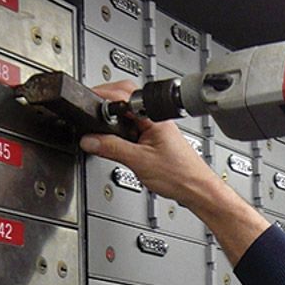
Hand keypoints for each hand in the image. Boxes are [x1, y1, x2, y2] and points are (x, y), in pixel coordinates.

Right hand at [78, 81, 267, 263]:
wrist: (197, 191)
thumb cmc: (181, 175)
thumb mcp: (139, 161)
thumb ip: (111, 148)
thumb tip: (89, 139)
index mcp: (153, 115)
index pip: (123, 93)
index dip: (102, 95)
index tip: (87, 103)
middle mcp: (155, 118)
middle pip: (124, 100)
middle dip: (105, 105)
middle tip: (90, 114)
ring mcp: (155, 128)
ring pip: (127, 116)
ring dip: (113, 121)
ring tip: (100, 132)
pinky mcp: (154, 139)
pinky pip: (132, 129)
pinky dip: (120, 133)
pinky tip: (116, 144)